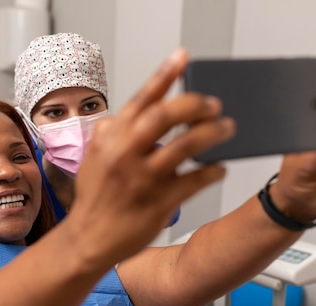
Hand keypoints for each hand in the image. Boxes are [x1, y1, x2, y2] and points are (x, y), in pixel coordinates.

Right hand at [69, 48, 234, 262]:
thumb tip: (125, 114)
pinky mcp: (160, 202)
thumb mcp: (93, 158)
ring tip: (226, 129)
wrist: (89, 238)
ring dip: (212, 133)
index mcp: (111, 139)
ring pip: (187, 145)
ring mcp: (144, 178)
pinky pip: (196, 180)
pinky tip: (219, 167)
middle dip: (196, 104)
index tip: (182, 57)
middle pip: (167, 115)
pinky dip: (213, 170)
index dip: (164, 75)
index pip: (141, 99)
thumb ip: (109, 134)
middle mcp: (126, 154)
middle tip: (213, 104)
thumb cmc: (95, 199)